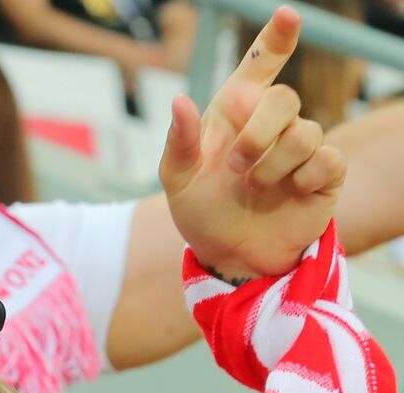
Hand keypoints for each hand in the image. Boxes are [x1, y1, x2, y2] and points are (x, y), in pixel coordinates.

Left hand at [158, 6, 345, 281]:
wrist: (226, 255)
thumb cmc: (201, 211)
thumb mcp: (177, 180)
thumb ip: (179, 142)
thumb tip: (180, 101)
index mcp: (235, 114)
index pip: (259, 67)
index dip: (274, 40)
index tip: (286, 16)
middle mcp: (271, 125)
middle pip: (285, 98)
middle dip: (257, 132)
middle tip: (236, 166)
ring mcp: (301, 149)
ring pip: (305, 132)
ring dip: (273, 163)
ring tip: (253, 188)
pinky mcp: (324, 176)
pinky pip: (327, 159)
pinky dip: (302, 177)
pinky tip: (286, 193)